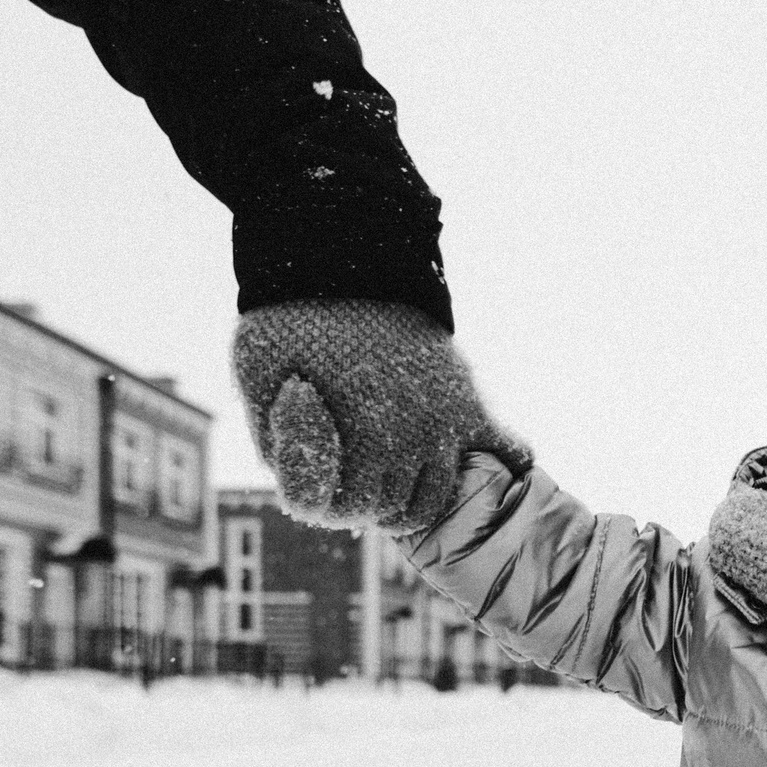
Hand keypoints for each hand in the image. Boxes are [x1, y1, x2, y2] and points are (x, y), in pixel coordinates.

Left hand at [231, 299, 519, 533]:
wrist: (341, 256)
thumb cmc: (290, 318)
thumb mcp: (258, 382)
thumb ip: (278, 444)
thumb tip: (306, 491)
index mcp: (356, 441)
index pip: (348, 511)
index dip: (327, 503)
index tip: (322, 480)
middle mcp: (407, 442)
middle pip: (393, 510)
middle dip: (369, 500)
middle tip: (355, 476)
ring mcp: (443, 423)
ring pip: (436, 497)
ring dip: (413, 495)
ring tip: (393, 475)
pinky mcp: (467, 400)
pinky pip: (506, 447)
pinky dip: (508, 460)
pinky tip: (501, 465)